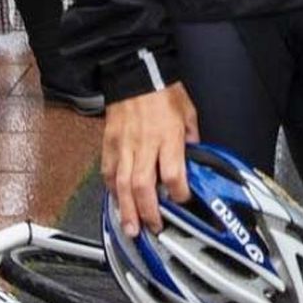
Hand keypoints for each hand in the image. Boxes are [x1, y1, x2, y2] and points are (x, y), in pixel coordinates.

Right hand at [101, 83, 198, 236]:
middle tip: (153, 228)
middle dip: (147, 212)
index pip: (173, 173)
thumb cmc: (162, 91)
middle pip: (143, 186)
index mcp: (168, 136)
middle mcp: (144, 145)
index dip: (178, 192)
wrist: (135, 74)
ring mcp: (123, 147)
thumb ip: (191, 137)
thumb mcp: (188, 111)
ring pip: (121, 185)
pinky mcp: (108, 146)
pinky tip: (116, 204)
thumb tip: (195, 157)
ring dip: (126, 211)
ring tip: (131, 228)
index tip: (182, 201)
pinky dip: (111, 191)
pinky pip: (108, 173)